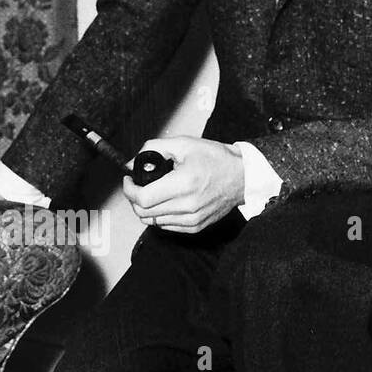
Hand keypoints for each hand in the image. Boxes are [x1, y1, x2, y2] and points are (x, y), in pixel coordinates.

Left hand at [124, 136, 245, 232]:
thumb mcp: (183, 144)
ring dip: (146, 208)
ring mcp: (192, 219)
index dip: (129, 190)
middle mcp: (188, 205)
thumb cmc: (215, 159)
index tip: (129, 180)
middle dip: (134, 199)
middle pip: (144, 213)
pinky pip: (166, 226)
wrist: (242, 177)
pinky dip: (159, 215)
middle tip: (137, 186)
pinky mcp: (195, 227)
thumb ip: (153, 149)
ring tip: (153, 192)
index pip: (143, 198)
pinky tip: (166, 201)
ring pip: (152, 222)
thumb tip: (132, 163)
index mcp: (184, 183)